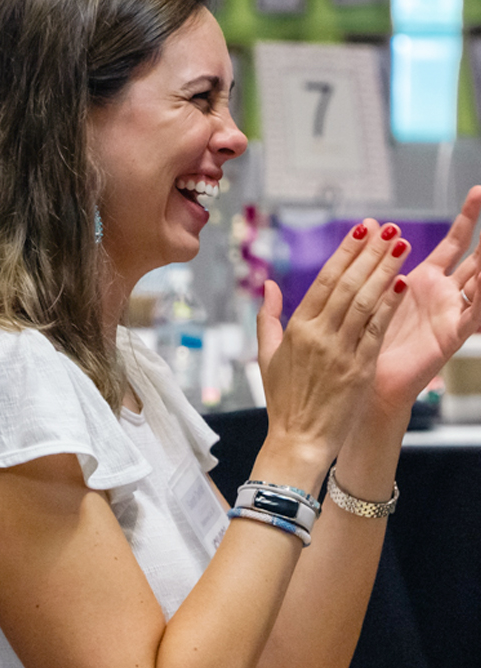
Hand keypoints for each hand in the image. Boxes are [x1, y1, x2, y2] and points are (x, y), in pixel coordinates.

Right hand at [257, 220, 408, 466]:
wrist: (298, 440)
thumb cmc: (283, 400)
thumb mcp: (266, 355)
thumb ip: (268, 317)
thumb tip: (269, 285)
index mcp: (297, 328)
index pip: (325, 279)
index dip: (345, 252)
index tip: (361, 229)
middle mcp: (319, 335)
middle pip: (349, 284)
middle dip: (370, 252)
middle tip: (388, 227)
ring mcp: (340, 352)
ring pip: (366, 302)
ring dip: (385, 270)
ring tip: (401, 245)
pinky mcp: (360, 370)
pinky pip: (377, 331)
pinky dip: (390, 305)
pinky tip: (402, 283)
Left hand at [374, 186, 480, 413]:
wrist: (362, 385)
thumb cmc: (361, 343)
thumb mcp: (362, 292)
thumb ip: (368, 258)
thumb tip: (367, 223)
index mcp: (422, 282)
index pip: (452, 244)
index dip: (466, 220)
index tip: (477, 191)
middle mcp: (441, 295)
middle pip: (473, 256)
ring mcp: (449, 314)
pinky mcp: (450, 336)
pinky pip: (477, 315)